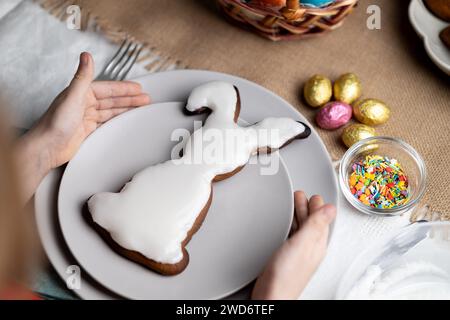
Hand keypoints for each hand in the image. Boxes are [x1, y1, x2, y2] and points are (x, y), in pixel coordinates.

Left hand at [15, 52, 149, 203]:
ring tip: (141, 108)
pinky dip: (118, 120)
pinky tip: (126, 120)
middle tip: (145, 98)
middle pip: (112, 99)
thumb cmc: (54, 123)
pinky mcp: (87, 130)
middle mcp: (84, 103)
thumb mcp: (72, 96)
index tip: (138, 88)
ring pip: (111, 110)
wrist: (47, 147)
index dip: (124, 88)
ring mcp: (86, 117)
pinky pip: (108, 122)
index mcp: (81, 93)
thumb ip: (82, 76)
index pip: (108, 88)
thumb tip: (86, 56)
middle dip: (130, 98)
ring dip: (126, 108)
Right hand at [251, 191, 335, 299]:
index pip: (320, 219)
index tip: (312, 194)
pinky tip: (284, 223)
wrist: (271, 295)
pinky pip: (291, 235)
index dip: (316, 205)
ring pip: (300, 227)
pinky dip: (289, 224)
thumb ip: (316, 225)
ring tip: (294, 203)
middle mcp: (309, 248)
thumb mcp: (302, 243)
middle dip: (306, 207)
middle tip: (301, 195)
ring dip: (298, 214)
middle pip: (310, 222)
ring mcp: (297, 253)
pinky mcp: (285, 257)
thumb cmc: (286, 275)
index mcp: (317, 243)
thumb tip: (330, 209)